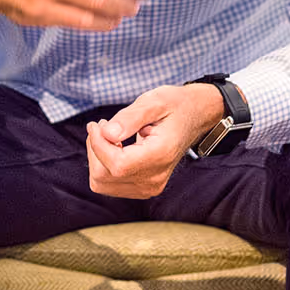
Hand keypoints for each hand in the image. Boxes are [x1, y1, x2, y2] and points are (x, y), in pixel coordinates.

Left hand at [85, 84, 223, 198]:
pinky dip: (103, 166)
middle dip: (95, 149)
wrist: (195, 117)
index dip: (98, 144)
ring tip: (108, 135)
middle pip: (104, 176)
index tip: (97, 124)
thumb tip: (107, 134)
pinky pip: (109, 185)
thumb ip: (130, 117)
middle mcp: (155, 178)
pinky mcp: (144, 188)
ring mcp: (150, 186)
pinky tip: (113, 147)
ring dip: (96, 158)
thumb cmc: (174, 106)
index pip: (117, 164)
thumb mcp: (154, 101)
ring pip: (102, 183)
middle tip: (102, 125)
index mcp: (160, 155)